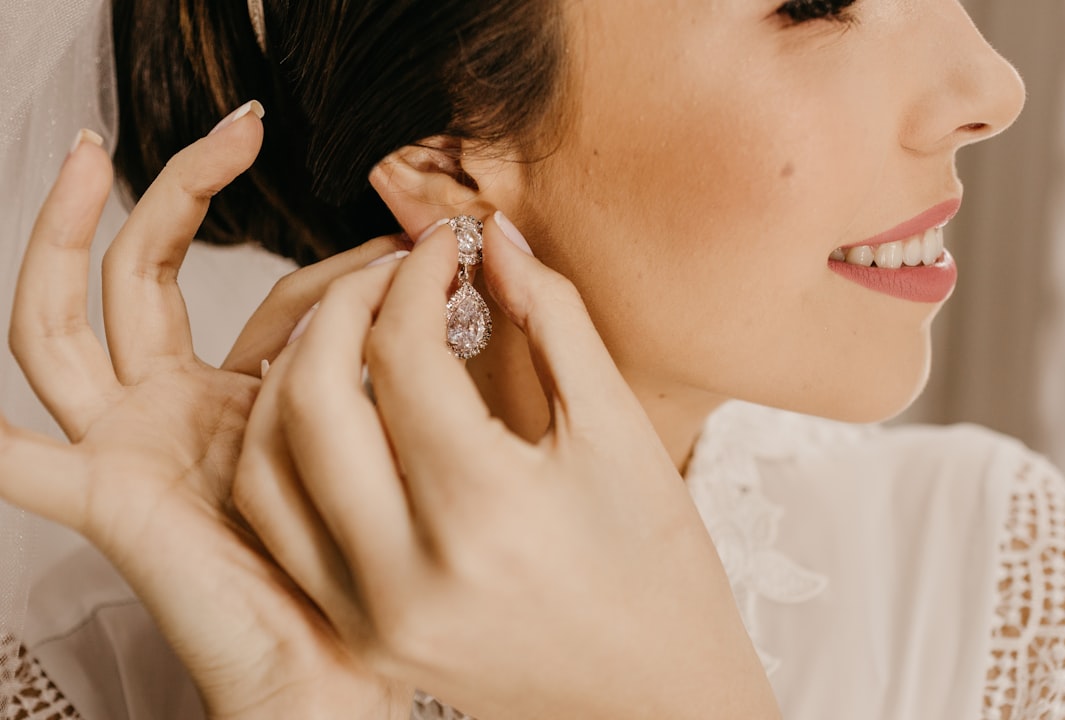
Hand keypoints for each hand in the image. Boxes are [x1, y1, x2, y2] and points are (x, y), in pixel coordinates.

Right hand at [0, 110, 412, 718]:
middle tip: (237, 127)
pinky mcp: (104, 500)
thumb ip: (372, 356)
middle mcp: (171, 411)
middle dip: (178, 192)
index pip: (277, 299)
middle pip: (146, 276)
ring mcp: (128, 447)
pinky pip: (19, 463)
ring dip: (64, 235)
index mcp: (238, 398)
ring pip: (67, 322)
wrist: (331, 670)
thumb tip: (418, 268)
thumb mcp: (369, 430)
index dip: (342, 267)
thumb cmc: (362, 564)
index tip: (416, 243)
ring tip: (88, 154)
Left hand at [234, 214, 780, 718]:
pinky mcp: (359, 633)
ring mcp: (370, 614)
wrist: (653, 700)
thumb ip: (554, 321)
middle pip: (313, 401)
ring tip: (349, 331)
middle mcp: (405, 573)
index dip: (417, 278)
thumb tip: (497, 243)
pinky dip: (283, 452)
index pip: (404, 356)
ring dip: (293, 376)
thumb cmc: (660, 574)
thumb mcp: (620, 432)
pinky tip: (326, 412)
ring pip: (268, 464)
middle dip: (343, 308)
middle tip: (390, 273)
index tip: (445, 248)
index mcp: (484, 512)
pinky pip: (280, 527)